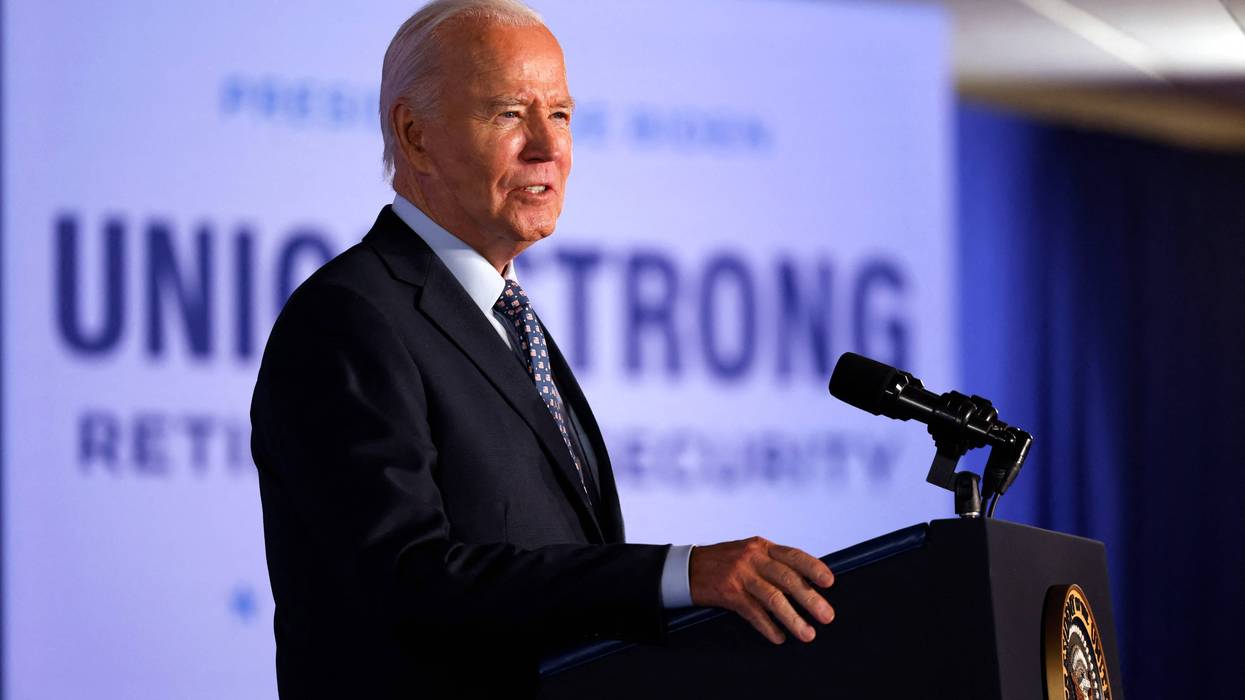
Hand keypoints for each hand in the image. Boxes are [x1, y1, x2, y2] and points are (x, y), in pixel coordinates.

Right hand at [689, 537, 834, 643]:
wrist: (687, 568)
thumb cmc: (724, 562)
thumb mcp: (749, 553)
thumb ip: (772, 563)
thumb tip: (804, 582)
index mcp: (761, 546)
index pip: (793, 555)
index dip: (813, 568)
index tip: (830, 582)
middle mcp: (752, 558)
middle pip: (787, 579)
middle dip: (810, 599)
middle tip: (827, 616)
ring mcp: (740, 575)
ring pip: (773, 598)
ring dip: (793, 618)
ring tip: (808, 634)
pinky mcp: (728, 593)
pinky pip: (753, 613)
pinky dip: (768, 627)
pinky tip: (778, 637)